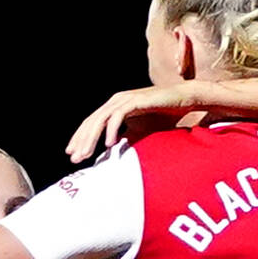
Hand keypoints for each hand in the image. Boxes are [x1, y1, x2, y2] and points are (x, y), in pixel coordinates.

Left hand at [63, 84, 198, 164]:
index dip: (81, 139)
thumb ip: (127, 137)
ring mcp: (125, 99)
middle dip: (81, 141)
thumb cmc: (164, 114)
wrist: (183, 99)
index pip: (92, 123)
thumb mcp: (141, 129)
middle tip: (74, 159)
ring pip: (101, 119)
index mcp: (115, 106)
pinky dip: (112, 130)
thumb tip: (114, 152)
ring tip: (86, 154)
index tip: (73, 155)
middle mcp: (116, 100)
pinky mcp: (136, 101)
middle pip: (92, 122)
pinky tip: (109, 144)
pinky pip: (119, 116)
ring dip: (91, 138)